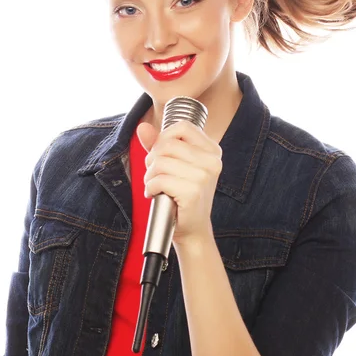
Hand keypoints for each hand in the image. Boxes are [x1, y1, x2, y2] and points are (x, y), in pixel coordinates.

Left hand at [136, 119, 222, 244]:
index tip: (160, 153)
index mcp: (212, 151)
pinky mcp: (193, 192)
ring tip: (155, 185)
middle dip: (152, 159)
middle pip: (168, 144)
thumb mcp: (174, 165)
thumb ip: (158, 144)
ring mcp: (204, 176)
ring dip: (149, 176)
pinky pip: (159, 180)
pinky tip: (156, 194)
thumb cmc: (183, 196)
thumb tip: (142, 127)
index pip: (183, 127)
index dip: (164, 137)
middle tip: (154, 174)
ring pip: (160, 162)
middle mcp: (212, 161)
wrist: (192, 229)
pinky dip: (150, 187)